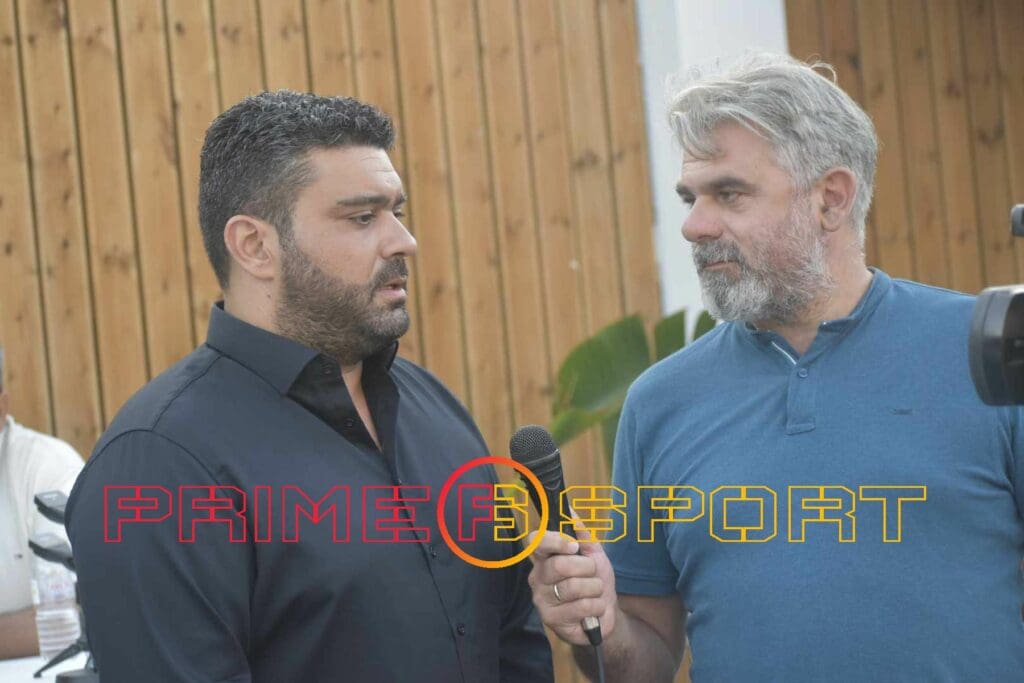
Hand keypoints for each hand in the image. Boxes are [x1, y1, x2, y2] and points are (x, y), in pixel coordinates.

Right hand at [526, 523, 617, 645]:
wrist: (606, 614)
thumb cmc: (595, 582)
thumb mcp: (594, 555)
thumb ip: (583, 535)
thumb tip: (570, 511)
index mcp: (544, 558)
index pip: (537, 541)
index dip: (556, 540)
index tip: (575, 546)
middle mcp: (537, 578)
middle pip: (560, 565)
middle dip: (587, 568)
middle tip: (592, 574)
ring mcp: (542, 600)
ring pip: (573, 587)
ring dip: (594, 588)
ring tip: (595, 593)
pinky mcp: (551, 620)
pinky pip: (580, 607)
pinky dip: (596, 606)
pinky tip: (594, 609)